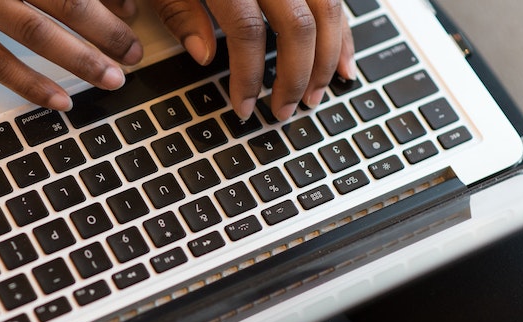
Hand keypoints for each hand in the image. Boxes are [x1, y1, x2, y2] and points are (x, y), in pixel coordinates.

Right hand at [0, 0, 144, 111]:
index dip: (114, 0)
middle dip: (109, 31)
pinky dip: (33, 85)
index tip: (135, 16)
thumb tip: (111, 3)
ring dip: (83, 59)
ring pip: (40, 33)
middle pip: (70, 1)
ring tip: (114, 79)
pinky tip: (62, 102)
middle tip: (134, 53)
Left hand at [149, 0, 355, 120]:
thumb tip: (205, 55)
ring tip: (315, 95)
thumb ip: (179, 10)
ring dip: (327, 60)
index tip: (243, 106)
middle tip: (285, 110)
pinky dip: (343, 31)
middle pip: (299, 27)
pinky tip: (344, 61)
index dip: (248, 76)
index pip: (248, 32)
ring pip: (328, 12)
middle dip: (295, 76)